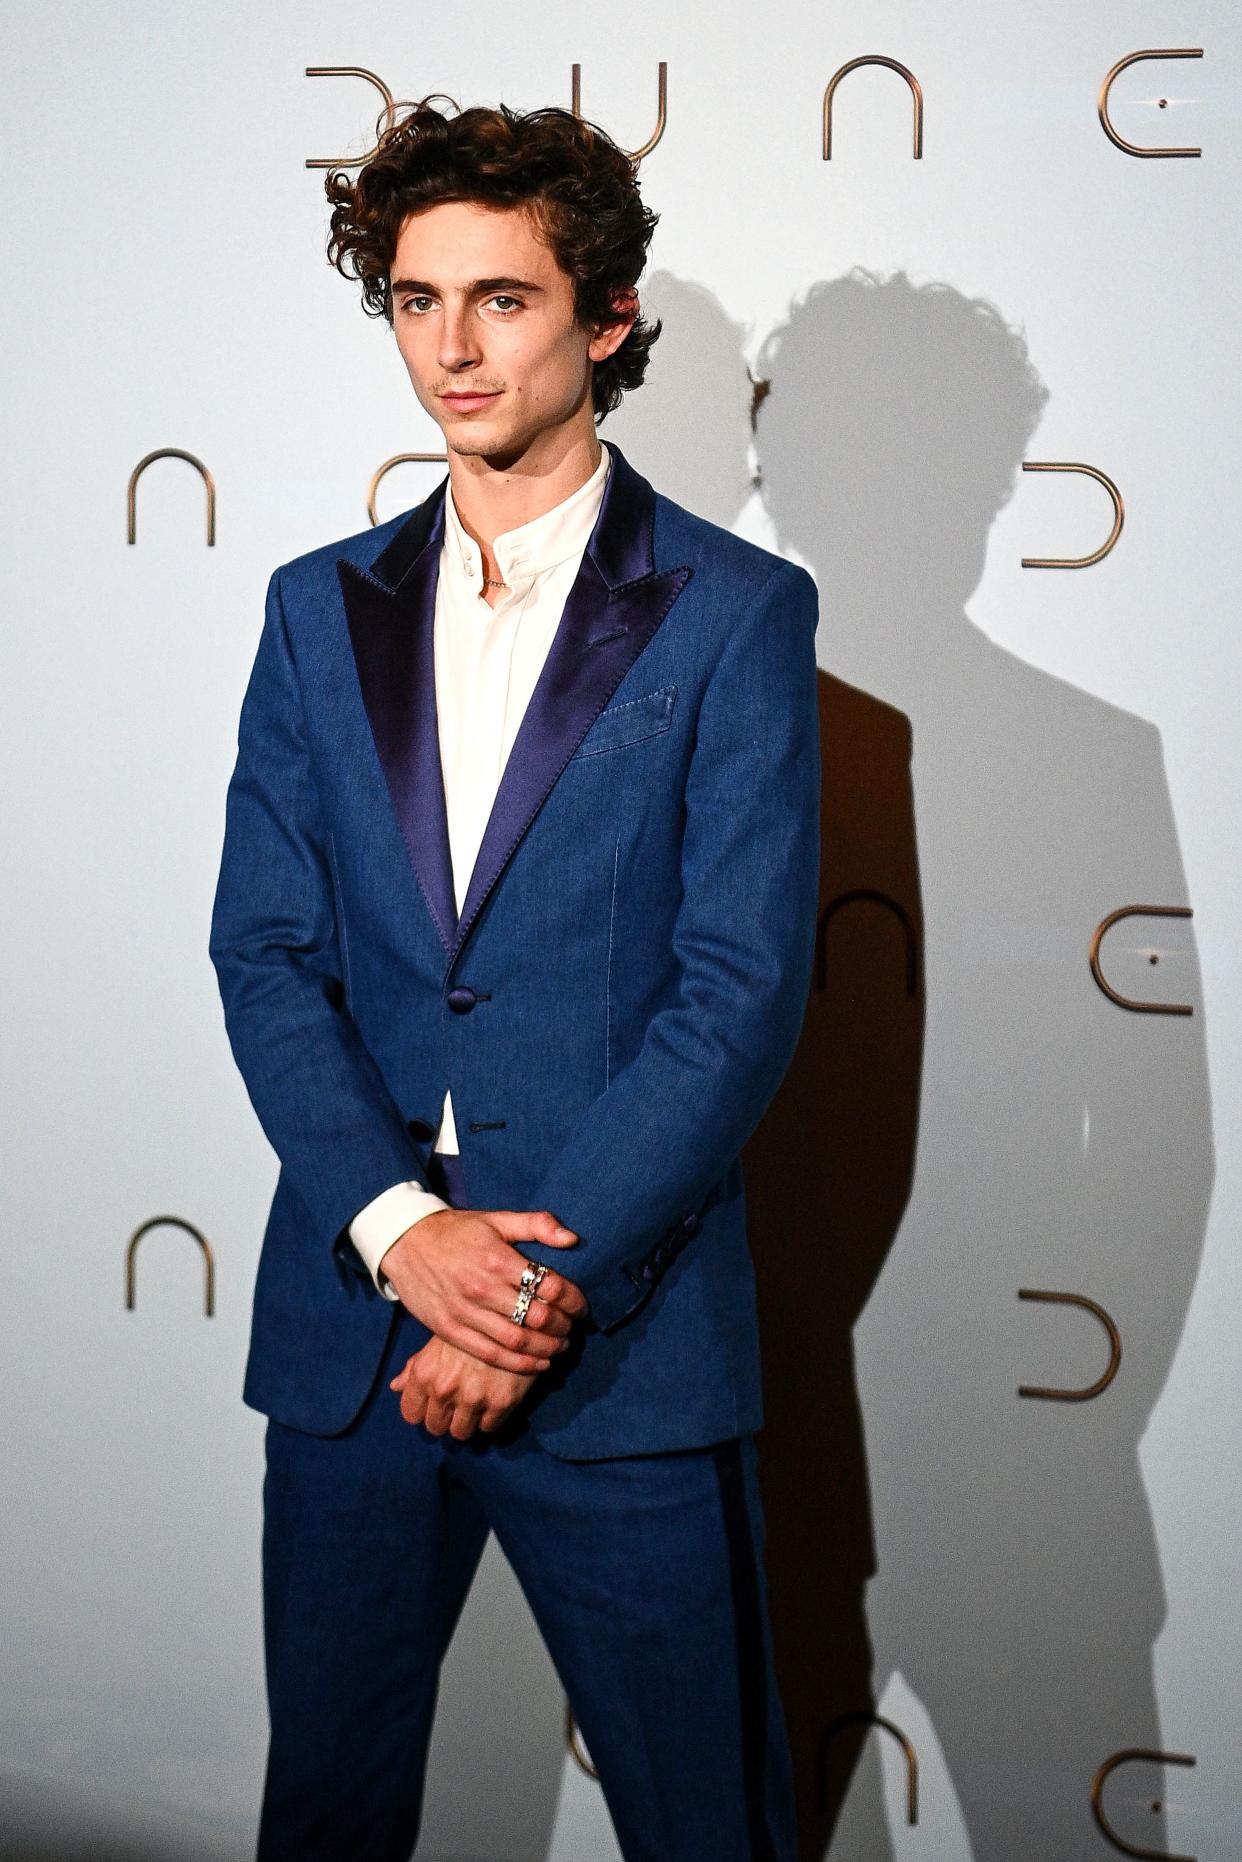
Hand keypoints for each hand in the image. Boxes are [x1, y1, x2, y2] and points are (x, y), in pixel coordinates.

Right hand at [379, 1205, 589, 1374]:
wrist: (406, 1242)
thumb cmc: (457, 1231)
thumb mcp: (497, 1219)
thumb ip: (537, 1225)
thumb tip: (572, 1239)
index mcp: (497, 1258)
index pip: (549, 1285)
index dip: (573, 1299)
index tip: (582, 1306)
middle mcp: (481, 1287)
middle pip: (536, 1316)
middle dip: (563, 1326)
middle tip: (573, 1328)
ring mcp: (464, 1311)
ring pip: (516, 1340)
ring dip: (546, 1348)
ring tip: (561, 1347)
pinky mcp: (449, 1330)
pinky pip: (490, 1354)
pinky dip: (519, 1363)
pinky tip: (537, 1364)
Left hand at [389, 1335, 536, 1438]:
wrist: (519, 1314)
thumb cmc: (474, 1324)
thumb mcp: (440, 1339)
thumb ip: (416, 1365)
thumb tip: (395, 1386)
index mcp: (425, 1372)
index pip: (411, 1414)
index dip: (423, 1410)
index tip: (435, 1404)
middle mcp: (444, 1388)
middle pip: (435, 1427)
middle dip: (446, 1418)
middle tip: (459, 1403)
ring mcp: (473, 1397)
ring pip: (461, 1432)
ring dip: (468, 1421)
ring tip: (477, 1403)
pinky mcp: (501, 1403)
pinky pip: (489, 1428)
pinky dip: (491, 1417)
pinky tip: (495, 1397)